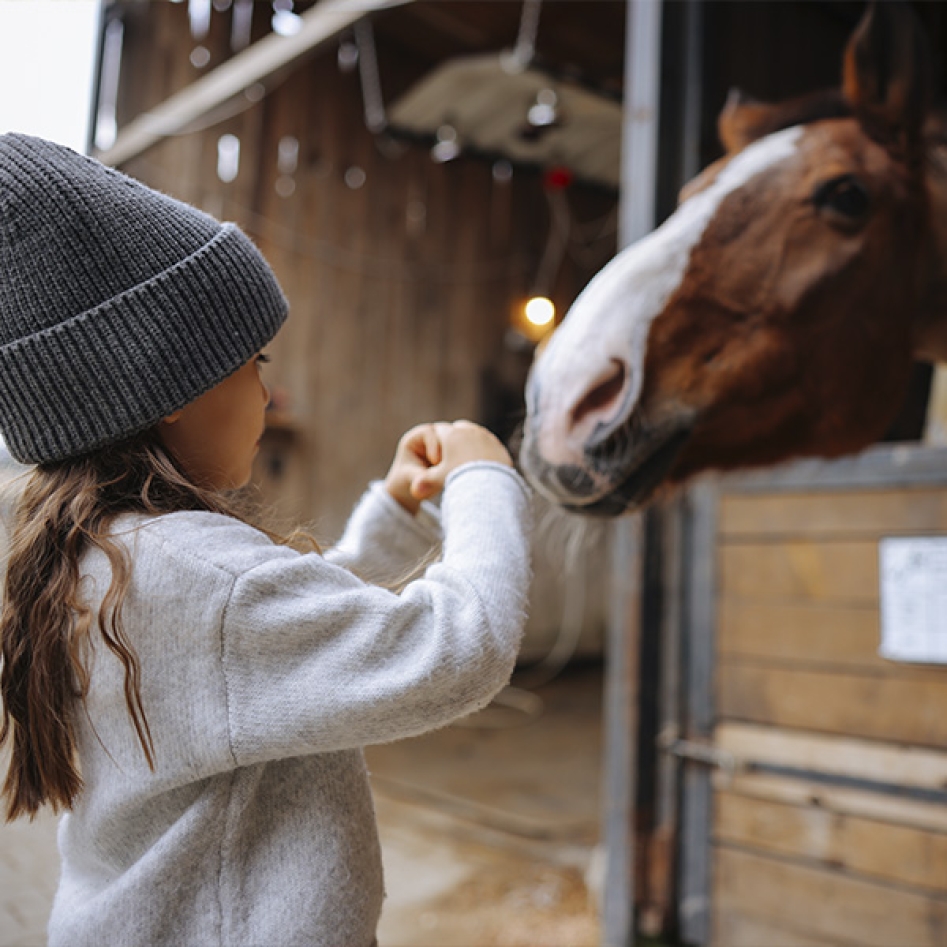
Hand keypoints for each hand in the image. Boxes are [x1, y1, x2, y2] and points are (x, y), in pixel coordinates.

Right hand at [384, 421, 512, 514]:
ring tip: (466, 458)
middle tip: (451, 454)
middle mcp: (469, 431)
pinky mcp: (498, 445)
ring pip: (473, 432)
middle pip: (457, 428)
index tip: (437, 454)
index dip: (436, 441)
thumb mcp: (440, 481)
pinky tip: (481, 462)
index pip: (439, 431)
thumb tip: (413, 491)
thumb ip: (425, 482)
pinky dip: (482, 448)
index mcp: (452, 435)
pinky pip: (487, 442)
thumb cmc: (463, 480)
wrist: (493, 484)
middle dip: (453, 438)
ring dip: (468, 441)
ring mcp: (485, 436)